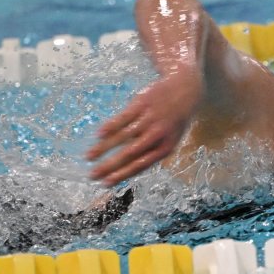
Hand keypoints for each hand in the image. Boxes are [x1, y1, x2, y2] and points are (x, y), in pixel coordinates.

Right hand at [86, 69, 201, 186]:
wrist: (185, 90)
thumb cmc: (173, 121)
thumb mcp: (170, 139)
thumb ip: (151, 153)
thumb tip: (127, 168)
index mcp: (165, 148)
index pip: (140, 166)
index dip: (121, 175)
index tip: (105, 183)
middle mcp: (157, 134)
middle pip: (129, 154)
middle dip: (109, 166)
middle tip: (93, 175)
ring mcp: (149, 118)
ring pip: (123, 136)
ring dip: (104, 148)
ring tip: (89, 156)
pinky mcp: (142, 103)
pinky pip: (123, 117)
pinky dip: (111, 126)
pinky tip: (99, 135)